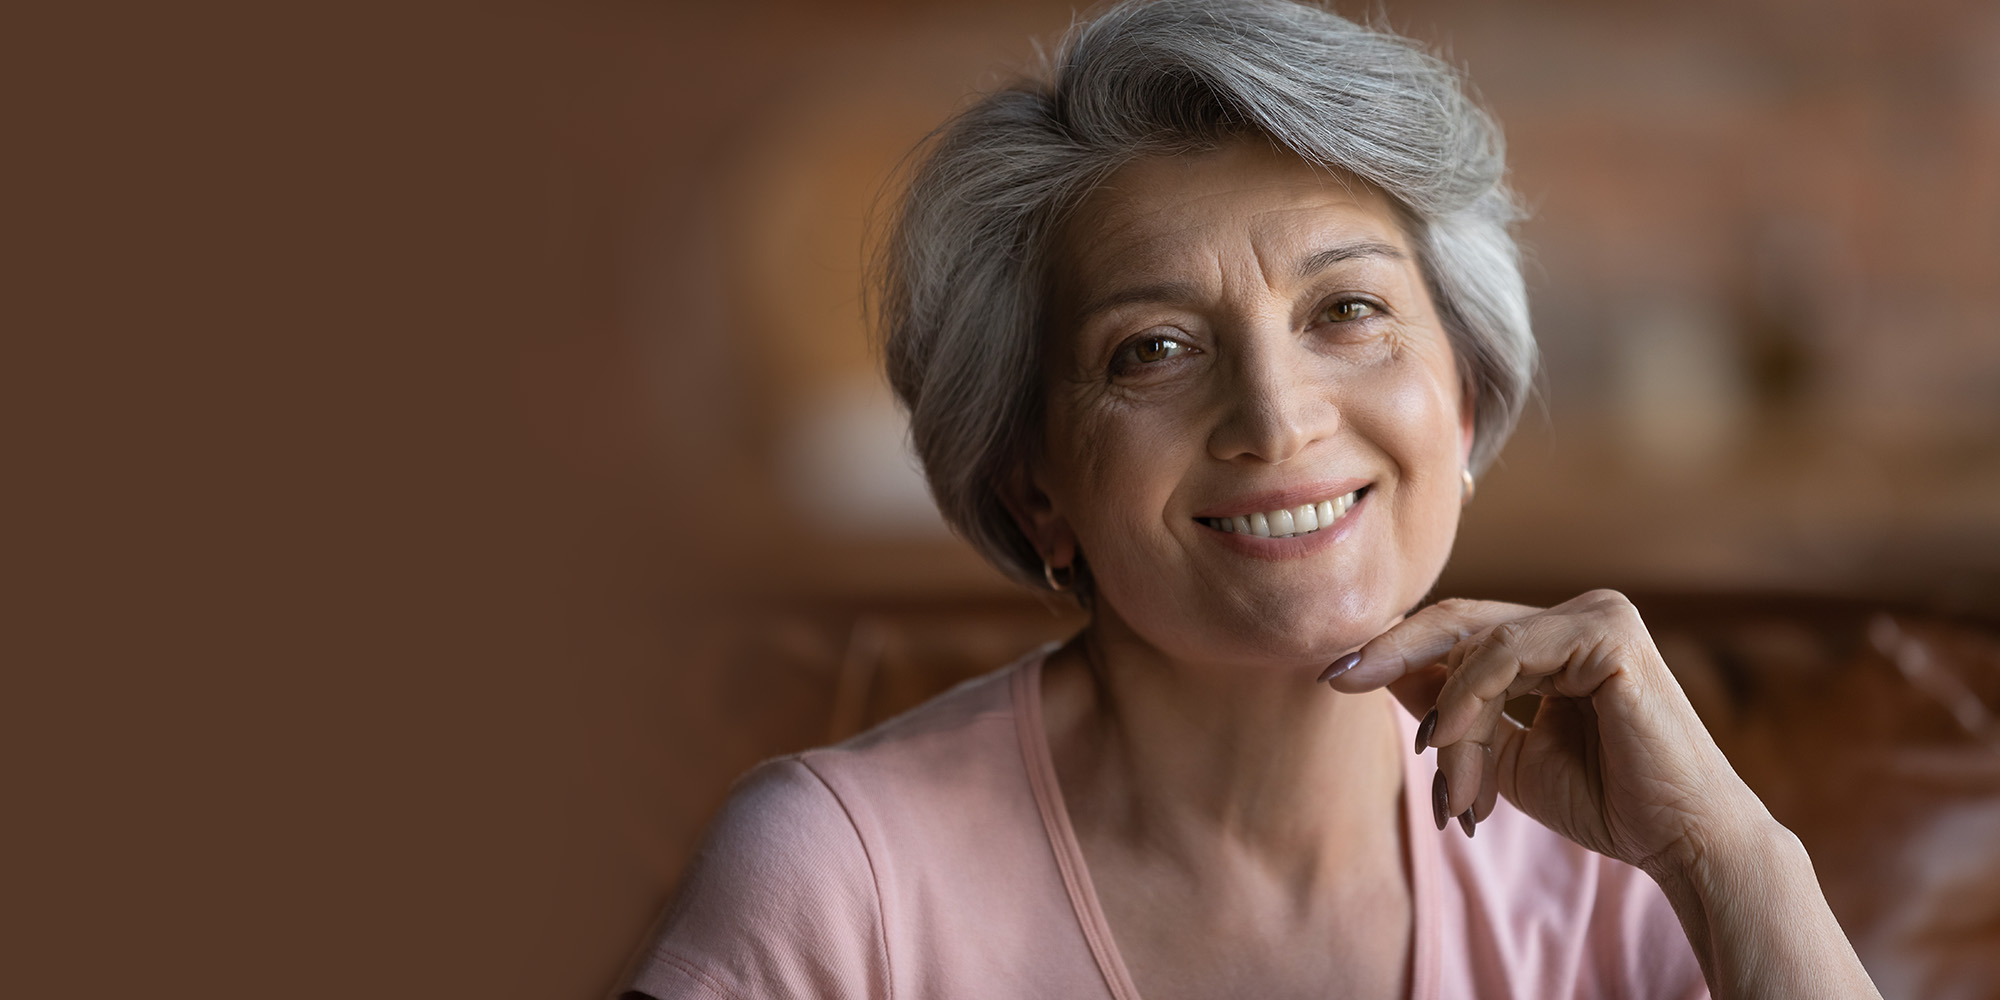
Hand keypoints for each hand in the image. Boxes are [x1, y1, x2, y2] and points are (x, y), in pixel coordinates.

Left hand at [1327, 590, 1761, 876]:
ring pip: (1479, 647)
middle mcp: (1580, 614)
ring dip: (1449, 719)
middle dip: (1393, 652)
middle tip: (1338, 679)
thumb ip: (1454, 713)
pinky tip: (1448, 740)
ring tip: (1450, 785)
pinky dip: (1468, 698)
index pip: (1461, 631)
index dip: (1398, 650)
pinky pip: (1508, 653)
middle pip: (1461, 622)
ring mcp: (1598, 614)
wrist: (1679, 841)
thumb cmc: (1606, 801)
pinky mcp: (1610, 631)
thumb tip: (1381, 674)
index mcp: (1557, 638)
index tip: (1338, 677)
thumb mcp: (1504, 755)